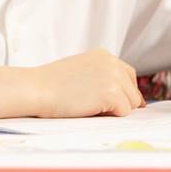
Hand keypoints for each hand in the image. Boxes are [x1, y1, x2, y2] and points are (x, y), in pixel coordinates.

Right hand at [30, 48, 144, 117]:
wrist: (37, 88)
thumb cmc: (52, 84)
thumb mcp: (82, 70)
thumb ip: (101, 76)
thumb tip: (122, 95)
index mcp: (104, 55)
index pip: (128, 74)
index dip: (126, 91)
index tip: (122, 103)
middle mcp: (112, 62)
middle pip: (133, 90)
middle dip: (123, 103)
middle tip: (102, 110)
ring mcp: (113, 77)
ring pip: (131, 102)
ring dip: (116, 110)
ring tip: (92, 108)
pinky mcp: (112, 93)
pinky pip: (124, 112)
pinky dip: (111, 117)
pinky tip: (92, 111)